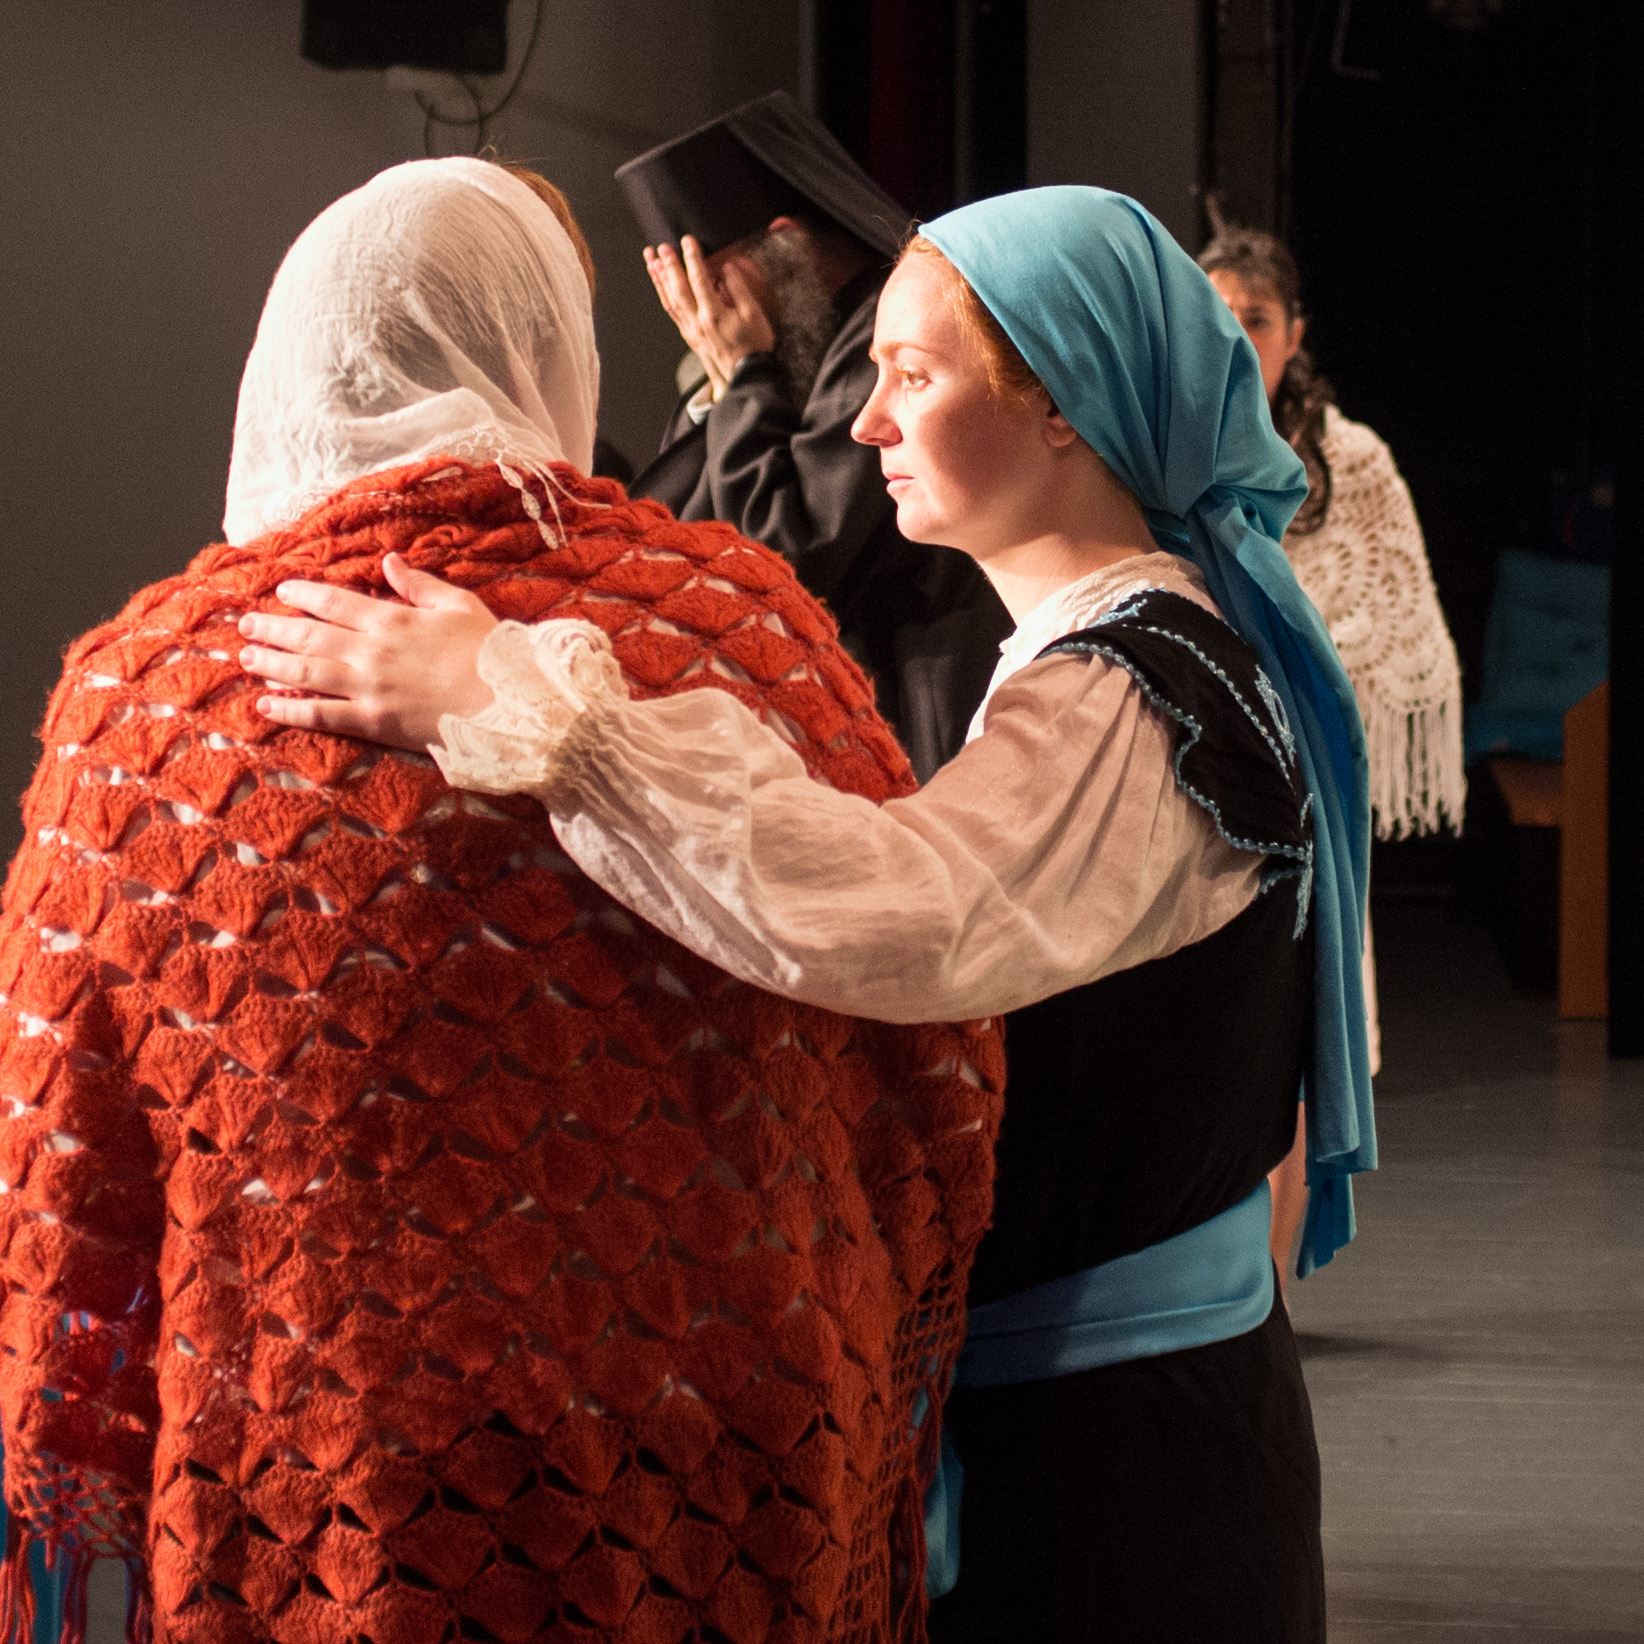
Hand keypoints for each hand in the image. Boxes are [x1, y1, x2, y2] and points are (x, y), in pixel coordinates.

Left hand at [238, 553, 496, 749]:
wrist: (509, 703)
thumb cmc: (491, 653)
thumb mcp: (459, 605)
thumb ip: (419, 584)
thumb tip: (389, 562)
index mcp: (392, 618)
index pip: (334, 602)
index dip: (303, 594)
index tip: (281, 590)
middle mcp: (372, 650)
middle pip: (309, 635)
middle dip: (273, 628)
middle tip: (245, 623)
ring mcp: (369, 688)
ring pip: (305, 672)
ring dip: (271, 663)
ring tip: (246, 657)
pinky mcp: (374, 722)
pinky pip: (322, 715)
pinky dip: (290, 709)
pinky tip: (265, 704)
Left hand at [643, 235, 774, 400]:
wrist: (746, 375)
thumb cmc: (754, 346)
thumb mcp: (754, 314)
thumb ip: (739, 288)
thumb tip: (727, 269)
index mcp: (714, 314)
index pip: (699, 279)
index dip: (692, 258)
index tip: (688, 241)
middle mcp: (698, 322)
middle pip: (678, 288)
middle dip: (669, 265)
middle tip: (661, 247)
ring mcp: (691, 330)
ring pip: (670, 301)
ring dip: (659, 280)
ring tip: (652, 261)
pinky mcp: (690, 336)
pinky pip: (672, 313)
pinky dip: (664, 297)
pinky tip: (660, 287)